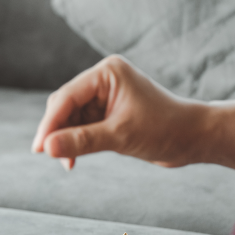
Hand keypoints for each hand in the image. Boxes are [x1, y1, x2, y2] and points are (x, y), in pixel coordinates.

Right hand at [31, 55, 208, 169]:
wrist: (194, 138)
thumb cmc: (165, 129)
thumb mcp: (120, 136)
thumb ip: (82, 141)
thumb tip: (48, 148)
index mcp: (107, 72)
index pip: (68, 96)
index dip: (50, 123)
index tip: (39, 148)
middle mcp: (104, 78)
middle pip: (66, 104)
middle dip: (56, 130)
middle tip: (48, 156)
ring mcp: (106, 94)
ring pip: (72, 116)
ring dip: (66, 138)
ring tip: (67, 163)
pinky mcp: (109, 110)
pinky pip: (83, 124)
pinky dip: (77, 140)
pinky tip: (74, 157)